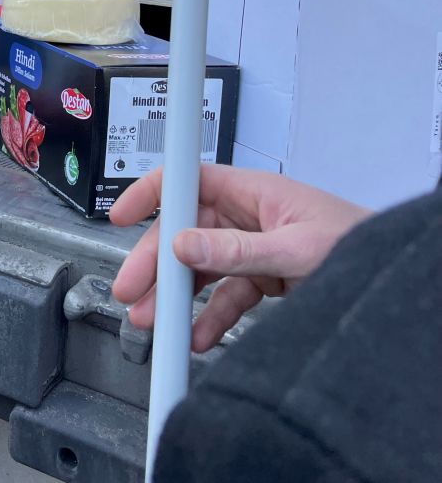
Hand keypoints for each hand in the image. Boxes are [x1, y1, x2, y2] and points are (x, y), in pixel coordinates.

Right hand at [110, 165, 370, 351]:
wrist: (395, 282)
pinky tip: (198, 336)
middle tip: (131, 291)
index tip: (120, 216)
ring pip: (198, 267)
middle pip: (182, 232)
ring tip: (153, 321)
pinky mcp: (262, 276)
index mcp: (250, 191)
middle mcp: (246, 215)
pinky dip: (208, 317)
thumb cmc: (360, 244)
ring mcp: (252, 246)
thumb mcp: (295, 248)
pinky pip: (224, 295)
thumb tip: (183, 243)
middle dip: (153, 263)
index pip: (185, 181)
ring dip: (174, 296)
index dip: (148, 194)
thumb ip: (237, 250)